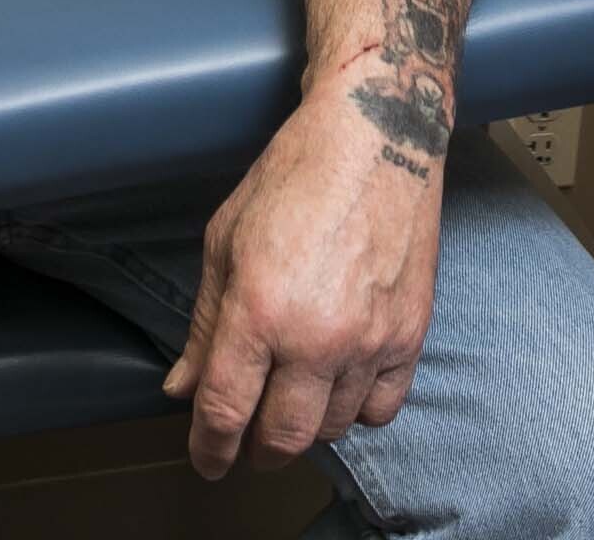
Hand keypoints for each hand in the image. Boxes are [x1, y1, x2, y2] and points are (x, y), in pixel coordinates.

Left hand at [161, 82, 445, 476]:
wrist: (377, 135)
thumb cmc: (295, 174)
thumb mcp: (225, 241)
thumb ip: (204, 324)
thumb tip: (182, 387)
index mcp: (260, 310)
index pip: (225, 410)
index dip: (209, 447)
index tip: (206, 459)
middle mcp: (317, 336)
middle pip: (282, 437)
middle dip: (255, 452)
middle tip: (245, 443)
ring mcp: (370, 339)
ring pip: (333, 429)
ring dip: (306, 427)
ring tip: (292, 402)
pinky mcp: (411, 334)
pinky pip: (383, 408)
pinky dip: (357, 411)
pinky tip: (340, 386)